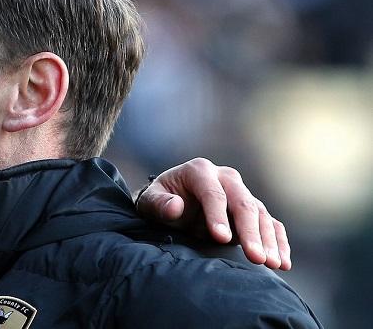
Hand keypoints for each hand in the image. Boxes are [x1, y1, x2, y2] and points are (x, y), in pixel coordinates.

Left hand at [135, 158, 290, 270]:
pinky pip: (270, 223)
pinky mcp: (252, 210)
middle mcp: (225, 177)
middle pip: (243, 203)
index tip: (220, 238)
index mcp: (200, 171)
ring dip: (268, 240)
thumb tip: (176, 207)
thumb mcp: (150, 201)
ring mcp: (241, 193)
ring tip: (272, 264)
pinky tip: (283, 262)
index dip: (217, 215)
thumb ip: (159, 204)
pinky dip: (278, 242)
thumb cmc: (160, 201)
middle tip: (256, 257)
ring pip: (260, 214)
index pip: (213, 193)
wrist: (171, 203)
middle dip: (250, 231)